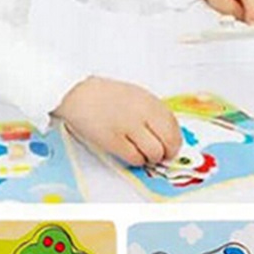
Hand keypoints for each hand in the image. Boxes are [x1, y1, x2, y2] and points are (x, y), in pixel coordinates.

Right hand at [54, 77, 180, 166]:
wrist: (78, 93)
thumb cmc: (104, 95)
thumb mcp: (135, 96)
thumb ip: (152, 112)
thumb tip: (165, 135)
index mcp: (149, 101)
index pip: (174, 127)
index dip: (175, 141)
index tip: (170, 146)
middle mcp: (142, 114)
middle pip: (169, 142)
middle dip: (167, 153)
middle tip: (160, 155)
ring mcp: (128, 127)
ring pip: (154, 153)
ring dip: (150, 158)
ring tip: (142, 154)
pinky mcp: (113, 141)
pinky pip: (135, 158)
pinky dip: (136, 160)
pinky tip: (130, 153)